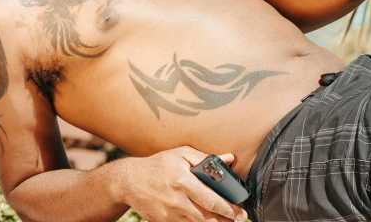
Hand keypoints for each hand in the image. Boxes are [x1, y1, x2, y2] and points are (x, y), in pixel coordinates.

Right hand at [123, 146, 248, 221]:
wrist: (129, 181)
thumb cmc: (159, 165)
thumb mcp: (181, 154)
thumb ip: (206, 158)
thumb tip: (229, 159)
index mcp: (183, 181)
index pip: (211, 200)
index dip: (228, 209)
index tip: (241, 212)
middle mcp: (176, 200)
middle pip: (207, 217)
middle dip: (226, 220)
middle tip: (239, 219)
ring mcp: (168, 214)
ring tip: (226, 220)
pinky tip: (207, 220)